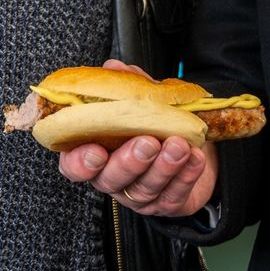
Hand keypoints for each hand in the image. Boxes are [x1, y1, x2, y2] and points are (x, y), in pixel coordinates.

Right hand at [55, 59, 218, 218]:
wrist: (191, 144)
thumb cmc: (153, 123)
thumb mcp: (140, 99)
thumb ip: (125, 86)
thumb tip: (113, 68)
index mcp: (96, 154)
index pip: (75, 166)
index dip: (80, 163)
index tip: (95, 150)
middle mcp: (113, 178)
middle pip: (111, 179)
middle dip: (130, 162)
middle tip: (147, 142)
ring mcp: (139, 195)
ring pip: (145, 188)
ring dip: (163, 167)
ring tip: (178, 145)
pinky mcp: (166, 203)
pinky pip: (174, 195)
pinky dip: (186, 176)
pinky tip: (194, 158)